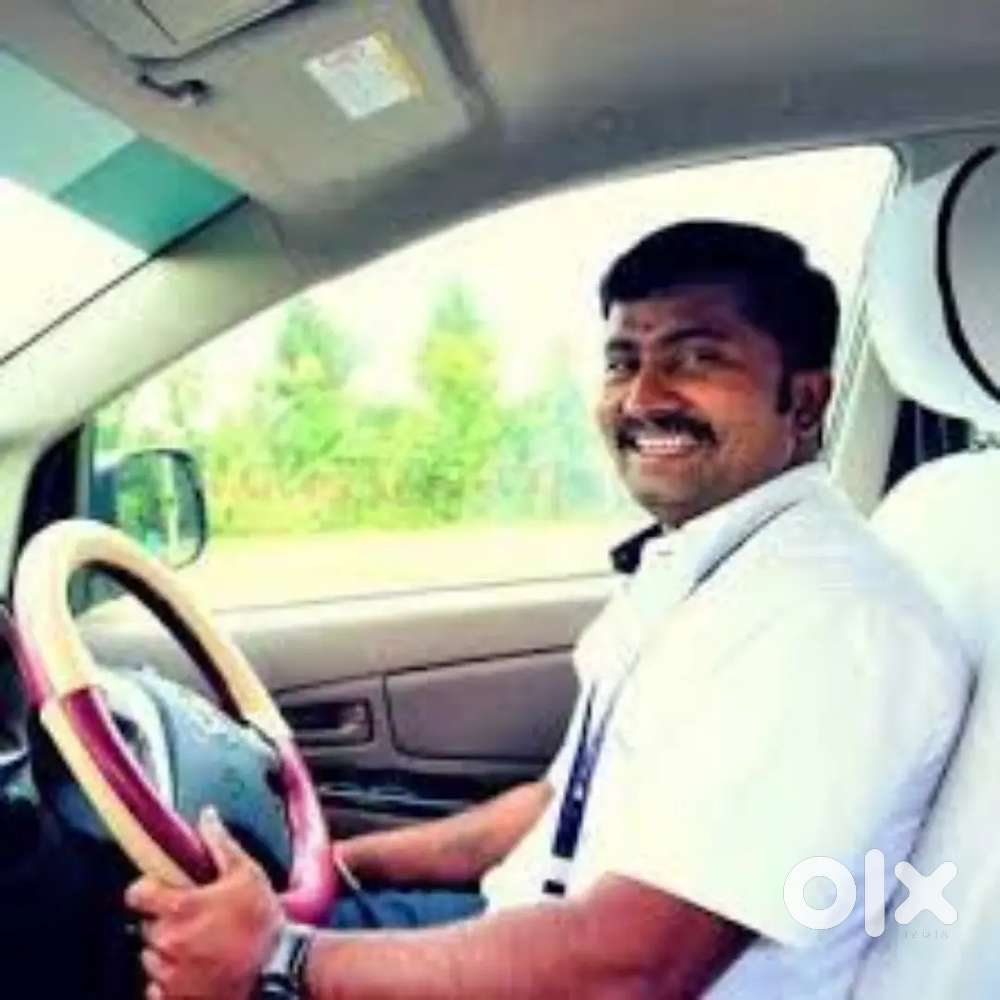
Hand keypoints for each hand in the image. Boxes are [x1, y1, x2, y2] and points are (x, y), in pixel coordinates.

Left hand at [125, 807, 283, 999]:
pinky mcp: (175, 997)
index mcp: (181, 908)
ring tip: (199, 945)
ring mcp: (169, 974)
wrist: (277, 967)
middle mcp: (169, 942)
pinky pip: (157, 987)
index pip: (136, 894)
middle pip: (147, 926)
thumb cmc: (262, 921)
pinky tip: (197, 968)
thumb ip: (219, 843)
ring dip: (168, 950)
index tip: (159, 889)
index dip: (147, 888)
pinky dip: (172, 979)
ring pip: (152, 957)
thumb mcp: (246, 873)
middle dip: (166, 921)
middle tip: (194, 919)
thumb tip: (206, 817)